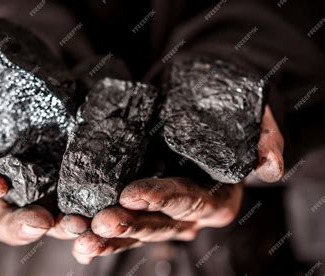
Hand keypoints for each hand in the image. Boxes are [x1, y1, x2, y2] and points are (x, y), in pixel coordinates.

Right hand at [0, 75, 89, 245]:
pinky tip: (99, 216)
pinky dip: (90, 215)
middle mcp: (12, 187)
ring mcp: (46, 187)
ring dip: (62, 226)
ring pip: (49, 220)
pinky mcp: (76, 180)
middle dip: (21, 224)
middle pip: (9, 220)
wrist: (43, 72)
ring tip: (76, 224)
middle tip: (40, 221)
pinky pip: (83, 204)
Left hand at [72, 106, 284, 263]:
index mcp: (216, 197)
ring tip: (77, 233)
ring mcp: (159, 211)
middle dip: (128, 225)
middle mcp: (187, 212)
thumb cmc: (220, 104)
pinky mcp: (135, 203)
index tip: (133, 194)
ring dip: (105, 236)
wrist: (191, 94)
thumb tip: (270, 165)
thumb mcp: (250, 114)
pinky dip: (94, 231)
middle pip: (157, 224)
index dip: (164, 199)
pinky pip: (116, 223)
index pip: (191, 201)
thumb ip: (263, 138)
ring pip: (132, 230)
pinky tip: (72, 234)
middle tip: (99, 221)